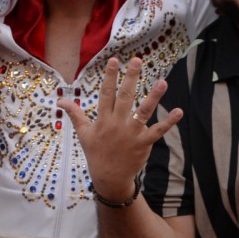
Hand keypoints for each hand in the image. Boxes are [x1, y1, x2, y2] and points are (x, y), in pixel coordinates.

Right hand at [58, 57, 182, 203]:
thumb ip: (75, 114)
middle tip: (137, 61)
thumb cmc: (96, 152)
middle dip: (131, 78)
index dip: (109, 76)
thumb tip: (60, 101)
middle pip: (125, 97)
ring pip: (144, 112)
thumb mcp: (83, 133)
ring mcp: (132, 133)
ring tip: (163, 82)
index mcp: (103, 119)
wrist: (109, 177)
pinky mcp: (144, 143)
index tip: (113, 61)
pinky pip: (158, 131)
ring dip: (154, 97)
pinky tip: (178, 111)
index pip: (106, 94)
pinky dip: (169, 122)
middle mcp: (117, 124)